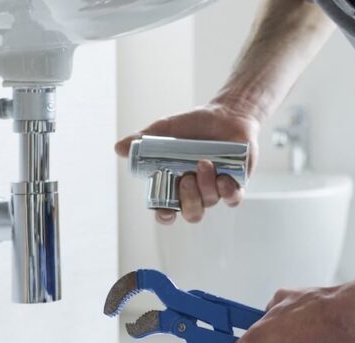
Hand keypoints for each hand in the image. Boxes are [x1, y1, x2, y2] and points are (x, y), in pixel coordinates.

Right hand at [115, 104, 259, 224]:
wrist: (224, 114)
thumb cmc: (192, 126)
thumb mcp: (165, 131)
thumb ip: (143, 141)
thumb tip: (119, 148)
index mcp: (175, 184)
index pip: (168, 210)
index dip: (165, 216)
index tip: (165, 211)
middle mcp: (196, 192)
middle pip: (192, 213)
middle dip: (188, 200)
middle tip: (186, 178)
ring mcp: (216, 189)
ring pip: (210, 202)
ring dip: (206, 186)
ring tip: (205, 162)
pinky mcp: (235, 184)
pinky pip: (232, 198)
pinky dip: (228, 192)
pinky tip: (223, 177)